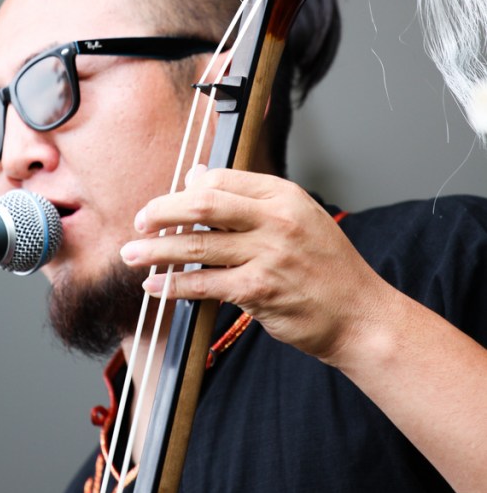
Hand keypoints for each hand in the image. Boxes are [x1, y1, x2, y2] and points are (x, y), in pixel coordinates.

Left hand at [120, 167, 393, 362]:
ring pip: (197, 246)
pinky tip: (155, 286)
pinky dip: (174, 285)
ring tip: (132, 254)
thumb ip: (247, 198)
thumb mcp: (297, 218)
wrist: (361, 315)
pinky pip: (205, 284)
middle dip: (162, 212)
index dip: (184, 191)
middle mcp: (276, 219)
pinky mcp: (260, 291)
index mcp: (283, 195)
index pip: (220, 180)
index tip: (164, 205)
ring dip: (157, 250)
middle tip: (140, 221)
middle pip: (202, 205)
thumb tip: (195, 176)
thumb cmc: (326, 267)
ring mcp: (269, 255)